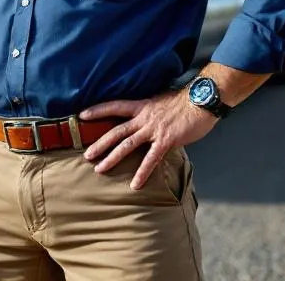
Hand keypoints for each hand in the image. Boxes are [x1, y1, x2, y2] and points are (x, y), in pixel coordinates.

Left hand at [78, 89, 217, 188]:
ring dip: (112, 158)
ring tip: (100, 169)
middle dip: (99, 144)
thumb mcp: (161, 102)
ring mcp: (153, 129)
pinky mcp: (166, 140)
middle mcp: (144, 118)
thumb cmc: (186, 101)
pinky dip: (142, 173)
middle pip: (116, 131)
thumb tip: (146, 120)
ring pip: (127, 145)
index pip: (114, 106)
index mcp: (142, 106)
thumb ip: (151, 112)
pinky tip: (135, 185)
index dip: (98, 110)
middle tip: (86, 155)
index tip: (82, 115)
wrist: (202, 100)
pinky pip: (151, 159)